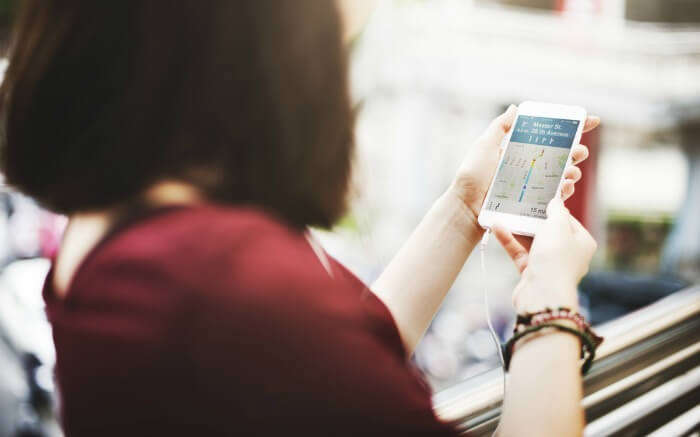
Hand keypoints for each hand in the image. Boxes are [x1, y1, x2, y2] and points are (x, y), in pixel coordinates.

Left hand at [450, 105, 599, 227]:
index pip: (549, 135)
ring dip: (573, 171)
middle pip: (561, 155)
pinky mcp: (532, 202)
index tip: (591, 120)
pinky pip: (554, 195)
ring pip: (562, 175)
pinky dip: (564, 190)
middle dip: (577, 151)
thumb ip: (500, 127)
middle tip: (581, 152)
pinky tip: (566, 187)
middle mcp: (528, 165)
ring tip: (572, 172)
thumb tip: (515, 107)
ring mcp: (531, 184)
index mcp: (519, 149)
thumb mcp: (485, 146)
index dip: (572, 128)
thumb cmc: (472, 175)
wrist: (466, 206)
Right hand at [493, 197, 596, 312]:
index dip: (554, 209)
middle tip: (519, 204)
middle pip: (549, 230)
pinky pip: (520, 252)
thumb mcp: (558, 225)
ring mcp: (549, 264)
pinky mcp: (532, 272)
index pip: (568, 220)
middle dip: (532, 218)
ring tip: (504, 214)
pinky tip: (497, 228)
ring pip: (532, 241)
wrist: (542, 293)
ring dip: (518, 229)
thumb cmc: (556, 257)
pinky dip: (510, 241)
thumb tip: (556, 202)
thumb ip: (557, 210)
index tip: (539, 198)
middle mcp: (568, 254)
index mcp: (582, 242)